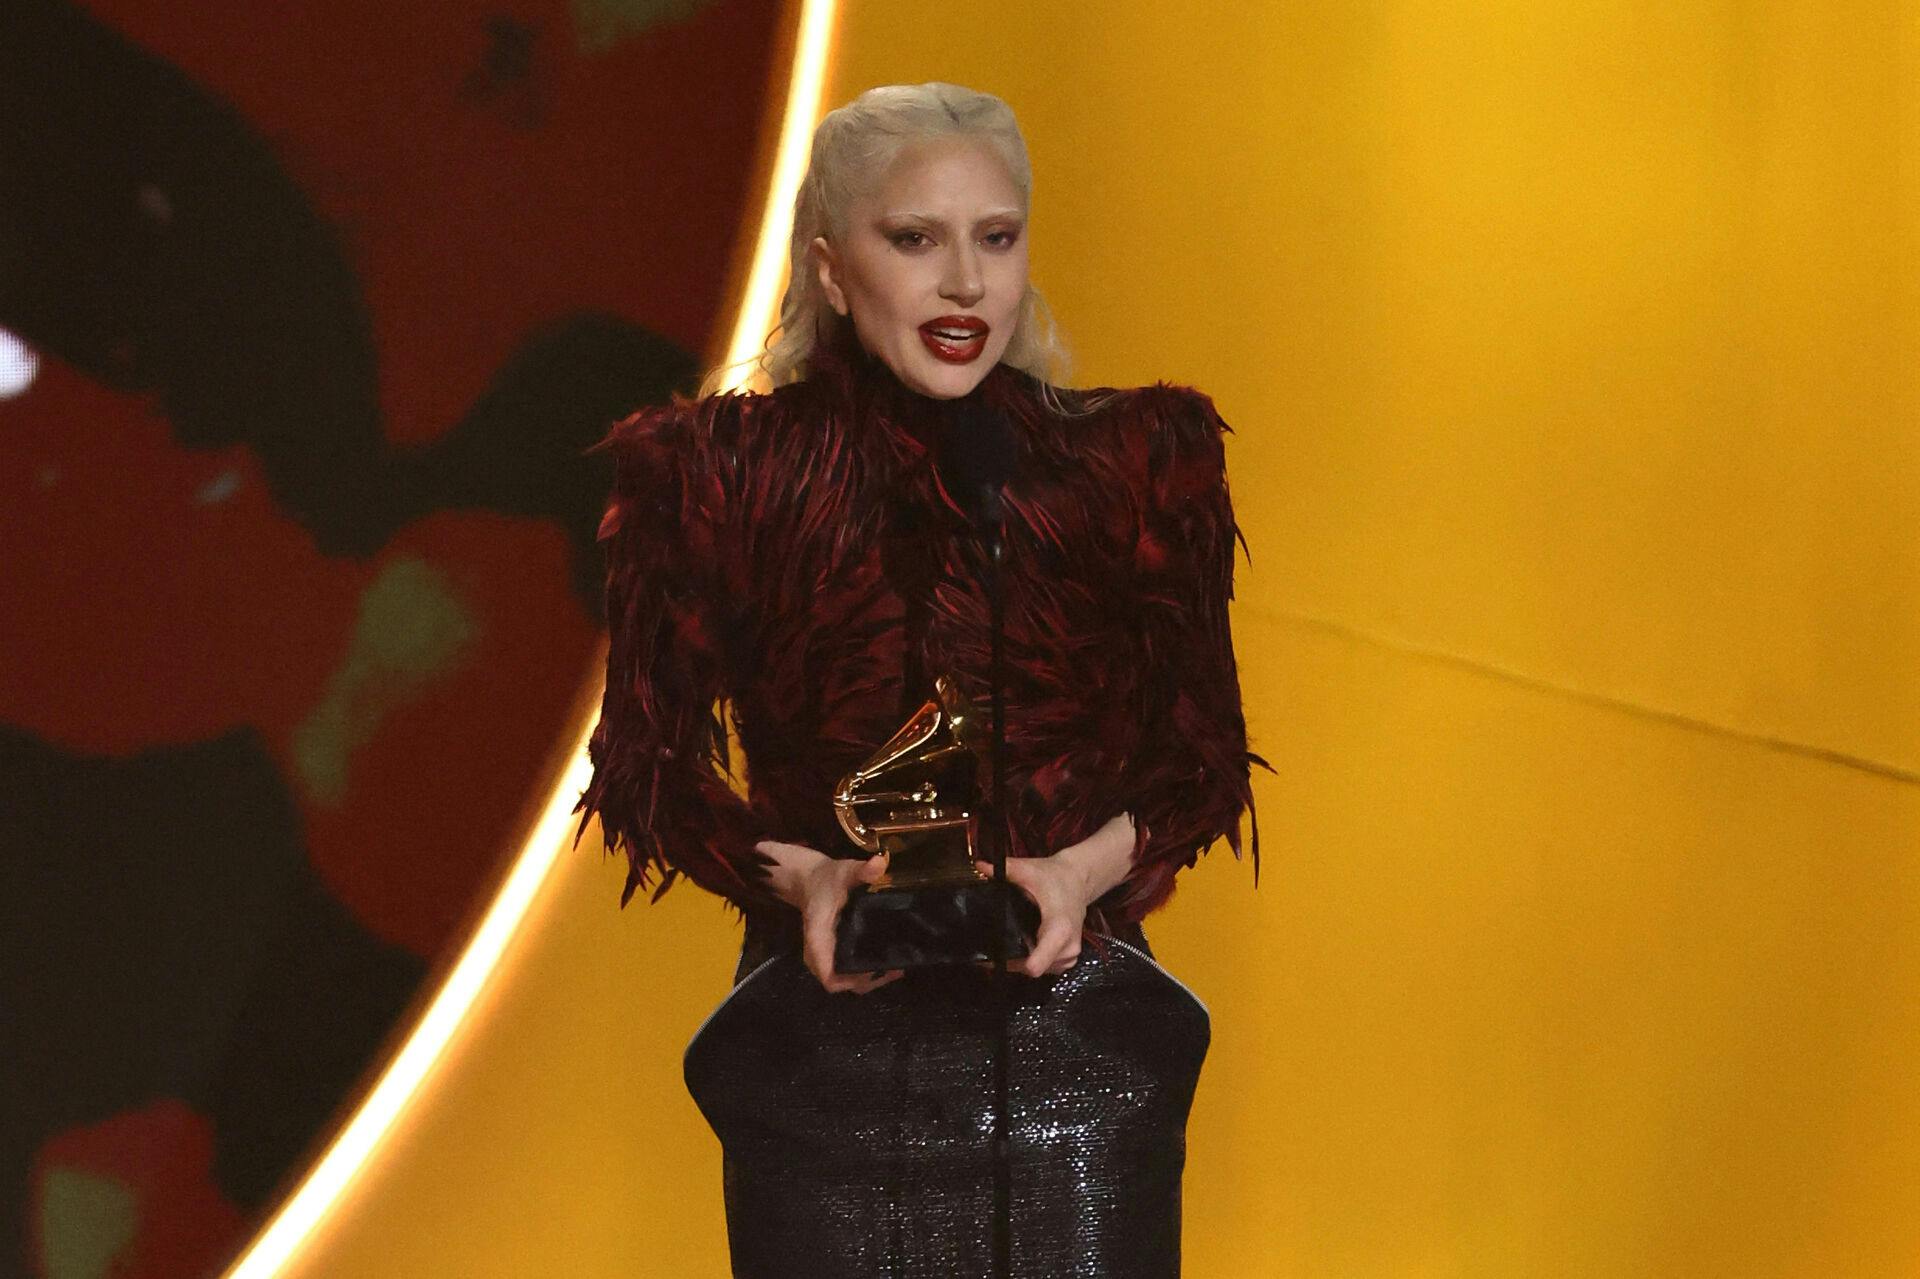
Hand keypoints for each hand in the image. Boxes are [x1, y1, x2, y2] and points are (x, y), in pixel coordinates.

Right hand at [759, 840, 903, 994]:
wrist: (810, 880)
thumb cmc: (827, 879)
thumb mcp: (844, 871)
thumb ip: (861, 870)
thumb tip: (880, 862)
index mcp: (818, 939)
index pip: (829, 975)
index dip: (852, 980)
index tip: (878, 969)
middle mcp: (818, 954)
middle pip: (840, 983)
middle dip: (868, 981)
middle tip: (895, 968)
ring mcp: (824, 956)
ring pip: (844, 981)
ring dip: (868, 979)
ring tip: (894, 967)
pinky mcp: (832, 954)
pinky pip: (846, 972)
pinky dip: (864, 972)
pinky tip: (884, 961)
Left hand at [974, 856, 1095, 977]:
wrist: (1078, 880)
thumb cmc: (1055, 876)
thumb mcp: (1029, 870)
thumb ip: (1005, 869)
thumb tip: (980, 866)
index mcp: (1058, 929)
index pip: (1036, 964)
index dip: (1012, 964)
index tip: (993, 955)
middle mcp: (1067, 948)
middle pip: (1030, 968)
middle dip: (1011, 958)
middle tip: (993, 942)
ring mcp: (1070, 956)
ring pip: (1036, 969)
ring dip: (1021, 959)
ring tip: (1009, 939)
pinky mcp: (1068, 959)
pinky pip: (1045, 967)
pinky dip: (1033, 958)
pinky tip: (1024, 942)